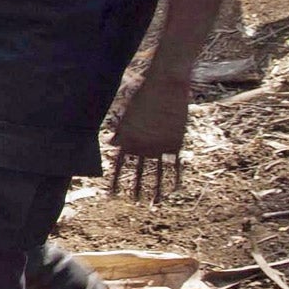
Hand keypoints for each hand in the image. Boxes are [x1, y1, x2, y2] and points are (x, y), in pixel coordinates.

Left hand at [106, 72, 189, 203]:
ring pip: (157, 174)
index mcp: (127, 138)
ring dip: (155, 190)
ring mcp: (160, 146)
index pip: (118, 165)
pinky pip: (174, 165)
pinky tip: (173, 189)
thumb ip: (121, 131)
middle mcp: (142, 145)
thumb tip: (113, 144)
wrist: (166, 84)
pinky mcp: (175, 142)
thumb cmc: (143, 93)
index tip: (113, 194)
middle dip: (136, 189)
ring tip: (153, 204)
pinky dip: (174, 178)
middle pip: (138, 173)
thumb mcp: (127, 112)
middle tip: (135, 202)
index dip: (116, 181)